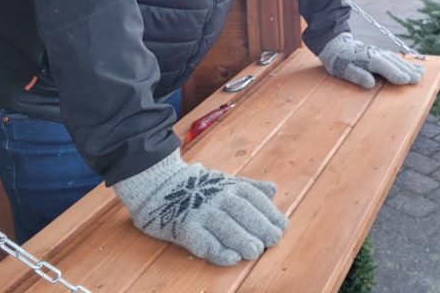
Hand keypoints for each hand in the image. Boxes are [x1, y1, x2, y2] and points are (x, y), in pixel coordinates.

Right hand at [114, 151, 287, 264]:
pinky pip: (204, 241)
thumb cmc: (197, 185)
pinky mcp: (185, 226)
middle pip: (244, 212)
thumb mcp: (225, 180)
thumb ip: (250, 187)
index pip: (255, 199)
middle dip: (261, 227)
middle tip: (274, 240)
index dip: (270, 213)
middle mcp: (217, 197)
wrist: (157, 184)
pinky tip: (231, 258)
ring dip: (242, 240)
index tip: (282, 226)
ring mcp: (201, 211)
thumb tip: (274, 191)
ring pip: (226, 227)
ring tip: (256, 252)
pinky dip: (218, 251)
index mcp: (230, 185)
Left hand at [318, 32, 423, 88]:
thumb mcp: (344, 71)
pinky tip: (415, 66)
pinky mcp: (382, 54)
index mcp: (368, 59)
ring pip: (397, 60)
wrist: (338, 46)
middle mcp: (377, 54)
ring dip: (409, 67)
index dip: (395, 74)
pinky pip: (396, 58)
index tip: (406, 80)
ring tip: (420, 74)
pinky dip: (406, 62)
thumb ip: (358, 76)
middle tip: (418, 79)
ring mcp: (380, 53)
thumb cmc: (340, 62)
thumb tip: (370, 83)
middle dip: (407, 71)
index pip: (384, 67)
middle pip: (394, 63)